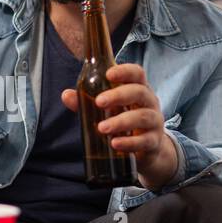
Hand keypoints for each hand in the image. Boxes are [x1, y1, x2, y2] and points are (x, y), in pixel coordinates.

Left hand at [61, 63, 178, 189]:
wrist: (147, 151)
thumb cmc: (124, 122)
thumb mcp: (107, 110)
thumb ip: (87, 102)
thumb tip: (66, 95)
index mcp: (138, 89)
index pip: (137, 73)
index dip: (125, 71)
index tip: (108, 74)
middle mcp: (149, 103)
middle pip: (139, 92)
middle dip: (119, 95)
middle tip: (99, 102)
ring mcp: (154, 122)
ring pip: (143, 117)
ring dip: (121, 121)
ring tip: (102, 128)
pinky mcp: (153, 142)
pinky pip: (144, 141)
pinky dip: (129, 143)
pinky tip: (115, 144)